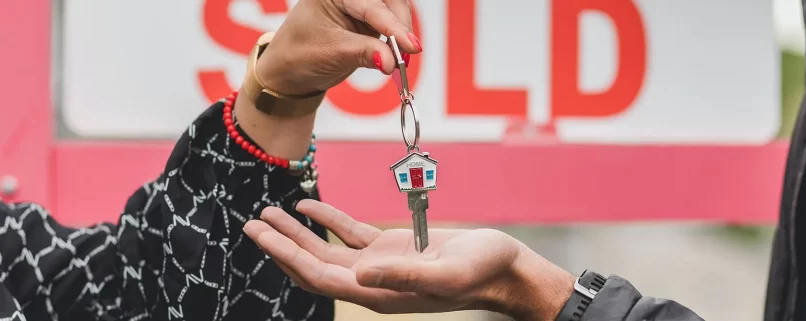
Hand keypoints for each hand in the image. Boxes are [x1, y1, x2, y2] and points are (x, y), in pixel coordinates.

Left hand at [243, 200, 575, 320]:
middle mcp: (372, 281)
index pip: (320, 277)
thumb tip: (358, 277)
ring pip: (326, 250)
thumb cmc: (484, 271)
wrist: (505, 267)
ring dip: (297, 234)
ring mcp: (379, 265)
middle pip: (313, 265)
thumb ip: (405, 276)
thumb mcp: (448, 272)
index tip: (262, 236)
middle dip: (281, 246)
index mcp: (380, 292)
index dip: (288, 257)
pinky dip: (327, 220)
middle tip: (252, 224)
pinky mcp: (391, 248)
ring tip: (268, 215)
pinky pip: (350, 234)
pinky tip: (308, 206)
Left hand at [259, 0, 421, 95]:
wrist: (290, 72)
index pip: (371, 7)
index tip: (410, 46)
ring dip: (402, 33)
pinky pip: (392, 25)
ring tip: (403, 57)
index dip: (393, 27)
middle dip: (400, 26)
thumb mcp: (332, 53)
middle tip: (409, 53)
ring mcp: (361, 6)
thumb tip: (392, 61)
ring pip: (395, 10)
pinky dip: (398, 39)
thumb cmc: (300, 55)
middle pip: (389, 2)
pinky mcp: (369, 22)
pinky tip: (399, 54)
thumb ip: (365, 53)